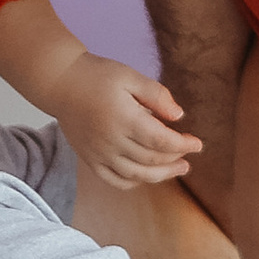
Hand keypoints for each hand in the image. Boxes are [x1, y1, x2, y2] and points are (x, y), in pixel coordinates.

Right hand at [53, 48, 199, 187]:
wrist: (60, 82)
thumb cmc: (97, 75)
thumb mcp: (130, 76)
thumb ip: (157, 95)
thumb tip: (179, 116)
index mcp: (124, 118)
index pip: (161, 141)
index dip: (183, 145)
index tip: (198, 144)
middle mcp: (111, 140)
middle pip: (152, 160)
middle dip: (175, 159)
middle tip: (189, 156)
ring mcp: (98, 153)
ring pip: (136, 175)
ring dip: (161, 175)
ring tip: (178, 169)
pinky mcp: (89, 159)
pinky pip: (114, 180)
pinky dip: (133, 182)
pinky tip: (146, 176)